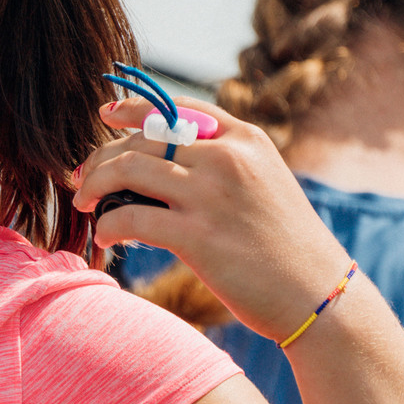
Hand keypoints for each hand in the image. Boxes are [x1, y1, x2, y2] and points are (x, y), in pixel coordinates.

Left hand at [74, 96, 349, 341]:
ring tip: (84, 205)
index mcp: (246, 139)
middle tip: (82, 179)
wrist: (320, 295)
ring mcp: (211, 195)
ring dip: (95, 186)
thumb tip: (168, 158)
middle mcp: (227, 158)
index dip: (133, 108)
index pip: (176, 107)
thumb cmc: (290, 248)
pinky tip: (104, 238)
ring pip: (128, 170)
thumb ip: (226, 164)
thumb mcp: (267, 185)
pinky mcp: (196, 237)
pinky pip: (130, 217)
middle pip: (143, 139)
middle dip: (103, 157)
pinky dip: (107, 224)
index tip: (105, 114)